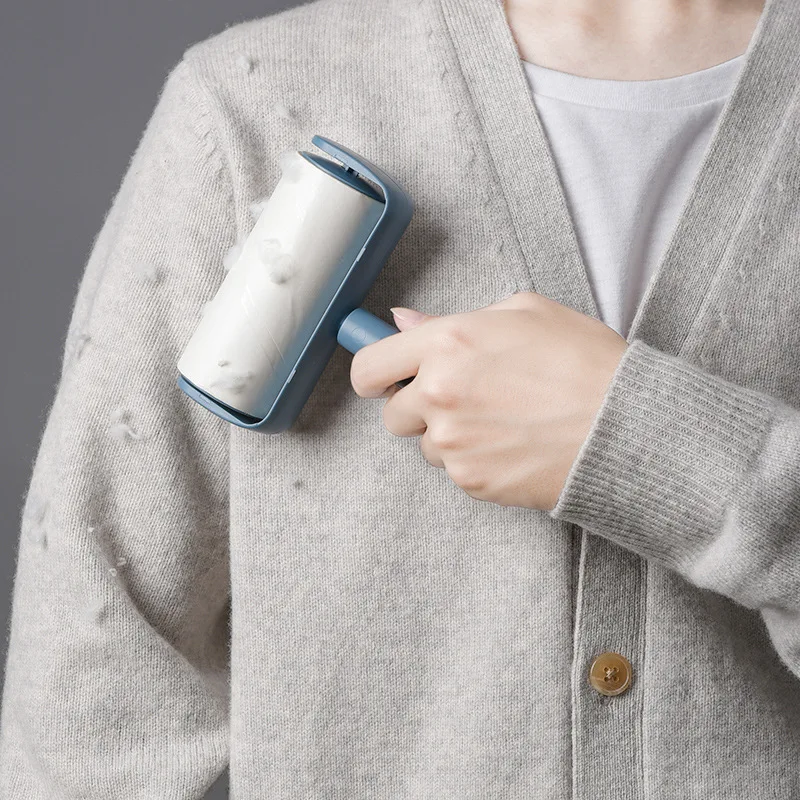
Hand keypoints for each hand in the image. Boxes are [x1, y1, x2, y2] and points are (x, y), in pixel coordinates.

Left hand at [349, 291, 628, 510]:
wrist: (626, 428)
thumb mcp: (525, 314)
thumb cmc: (585, 363)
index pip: (370, 366)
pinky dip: (474, 461)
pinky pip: (454, 471)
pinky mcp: (470, 480)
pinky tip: (512, 445)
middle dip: (418, 407)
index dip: (373, 374)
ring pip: (425, 445)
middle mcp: (439, 393)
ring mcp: (452, 442)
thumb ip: (454, 319)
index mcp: (448, 343)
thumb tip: (405, 321)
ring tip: (500, 422)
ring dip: (449, 436)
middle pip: (392, 414)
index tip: (381, 379)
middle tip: (462, 399)